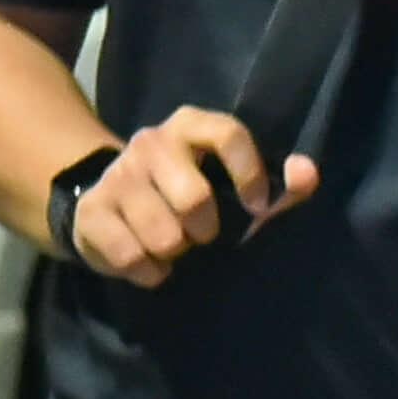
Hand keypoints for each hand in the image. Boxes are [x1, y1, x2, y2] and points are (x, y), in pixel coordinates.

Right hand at [69, 107, 320, 282]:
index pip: (226, 134)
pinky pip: (131, 256)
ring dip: (175, 253)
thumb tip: (306, 171)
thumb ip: (280, 186)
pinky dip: (149, 272)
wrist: (111, 208)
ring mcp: (116, 175)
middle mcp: (151, 142)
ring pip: (163, 235)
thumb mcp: (235, 187)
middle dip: (204, 230)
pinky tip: (149, 262)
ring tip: (173, 246)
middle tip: (201, 234)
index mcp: (190, 126)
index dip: (248, 174)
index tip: (256, 207)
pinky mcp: (91, 210)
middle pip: (194, 199)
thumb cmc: (189, 197)